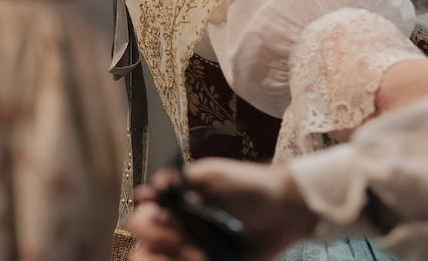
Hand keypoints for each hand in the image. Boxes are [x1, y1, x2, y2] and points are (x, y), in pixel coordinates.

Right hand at [128, 161, 317, 259]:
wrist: (287, 209)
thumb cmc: (251, 185)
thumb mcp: (215, 175)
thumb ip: (182, 180)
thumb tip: (150, 188)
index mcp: (175, 206)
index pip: (140, 220)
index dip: (147, 227)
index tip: (170, 225)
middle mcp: (180, 232)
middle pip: (143, 251)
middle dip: (156, 252)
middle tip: (188, 249)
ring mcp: (194, 252)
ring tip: (202, 259)